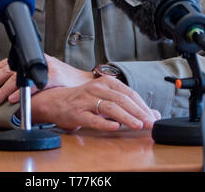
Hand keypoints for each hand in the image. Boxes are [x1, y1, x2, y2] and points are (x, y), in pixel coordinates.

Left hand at [0, 55, 92, 106]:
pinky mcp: (54, 76)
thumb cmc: (62, 80)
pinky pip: (34, 85)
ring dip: (3, 90)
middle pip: (9, 69)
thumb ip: (26, 77)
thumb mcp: (40, 74)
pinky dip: (22, 92)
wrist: (83, 81)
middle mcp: (38, 60)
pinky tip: (12, 99)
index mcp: (32, 58)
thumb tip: (4, 88)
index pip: (7, 63)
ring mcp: (46, 67)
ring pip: (19, 76)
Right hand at [31, 76, 160, 130]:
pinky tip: (114, 127)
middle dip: (138, 112)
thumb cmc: (84, 99)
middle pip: (122, 99)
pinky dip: (104, 123)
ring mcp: (86, 101)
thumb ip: (128, 104)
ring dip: (126, 117)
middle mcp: (96, 89)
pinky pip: (92, 119)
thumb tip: (154, 113)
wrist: (56, 101)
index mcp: (106, 82)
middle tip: (150, 123)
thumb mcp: (106, 97)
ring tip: (138, 126)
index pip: (129, 93)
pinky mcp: (77, 113)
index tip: (153, 117)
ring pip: (109, 108)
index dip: (142, 105)